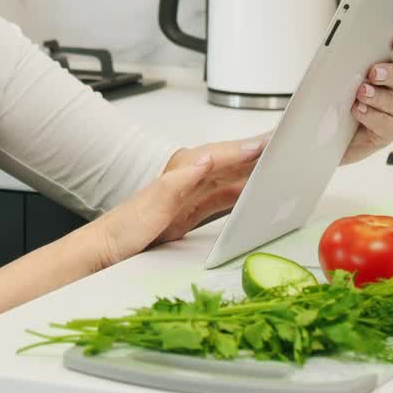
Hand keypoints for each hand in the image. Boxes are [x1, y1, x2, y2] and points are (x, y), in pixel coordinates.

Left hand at [88, 135, 267, 266]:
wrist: (107, 248)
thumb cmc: (124, 228)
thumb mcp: (151, 205)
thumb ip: (178, 182)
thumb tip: (205, 160)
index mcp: (180, 170)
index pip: (220, 155)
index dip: (245, 149)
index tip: (269, 143)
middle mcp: (187, 176)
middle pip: (230, 162)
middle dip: (256, 154)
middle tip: (285, 146)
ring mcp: (190, 192)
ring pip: (230, 177)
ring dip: (253, 171)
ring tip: (279, 165)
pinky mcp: (191, 208)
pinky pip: (224, 195)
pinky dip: (242, 191)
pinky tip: (255, 192)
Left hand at [342, 32, 392, 164]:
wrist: (327, 135)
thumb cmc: (333, 100)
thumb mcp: (335, 75)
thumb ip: (343, 62)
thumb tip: (336, 48)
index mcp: (386, 66)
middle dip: (389, 72)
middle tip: (374, 72)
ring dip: (379, 96)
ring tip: (361, 93)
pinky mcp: (389, 130)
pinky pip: (389, 124)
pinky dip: (374, 117)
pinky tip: (359, 111)